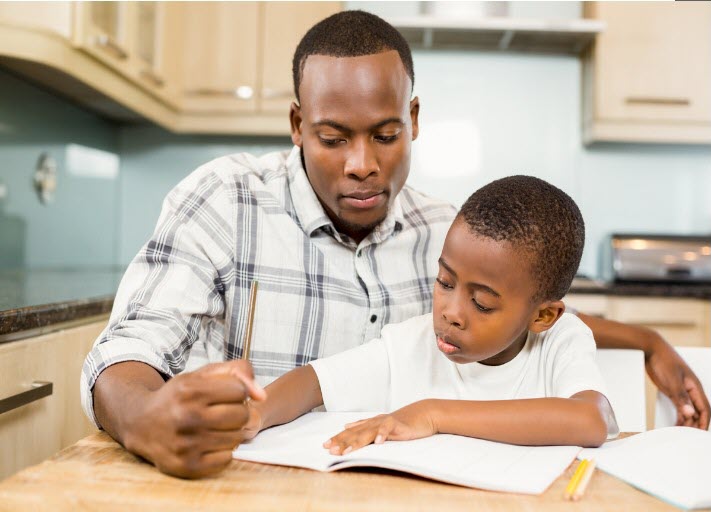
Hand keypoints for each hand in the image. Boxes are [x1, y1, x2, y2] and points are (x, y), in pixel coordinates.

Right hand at [124, 360, 265, 477]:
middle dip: (238, 411)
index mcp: (191, 389)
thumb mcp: (203, 374)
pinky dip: (223, 451)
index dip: (236, 391)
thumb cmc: (180, 396)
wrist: (141, 423)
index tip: (223, 394)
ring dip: (232, 432)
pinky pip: (227, 459)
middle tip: (222, 411)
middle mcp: (187, 417)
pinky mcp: (187, 466)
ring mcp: (186, 444)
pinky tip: (208, 442)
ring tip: (215, 426)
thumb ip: (239, 372)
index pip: (240, 390)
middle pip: (242, 415)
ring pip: (237, 438)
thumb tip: (262, 396)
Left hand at [323, 401, 435, 454]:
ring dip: (357, 441)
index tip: (325, 446)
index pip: (350, 432)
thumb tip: (346, 426)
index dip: (338, 438)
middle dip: (341, 441)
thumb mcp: (380, 427)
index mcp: (370, 424)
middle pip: (355, 433)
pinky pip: (388, 428)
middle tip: (329, 449)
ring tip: (346, 450)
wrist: (422, 414)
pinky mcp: (397, 424)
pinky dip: (383, 434)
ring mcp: (385, 422)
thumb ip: (364, 427)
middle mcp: (374, 422)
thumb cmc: (402, 423)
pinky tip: (378, 442)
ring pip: (368, 432)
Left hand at [646, 336, 709, 429]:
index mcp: (695, 387)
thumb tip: (690, 414)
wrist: (650, 348)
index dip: (704, 422)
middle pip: (697, 411)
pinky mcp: (672, 389)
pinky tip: (675, 423)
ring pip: (688, 409)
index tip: (700, 435)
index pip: (705, 409)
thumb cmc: (663, 361)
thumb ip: (681, 398)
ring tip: (680, 433)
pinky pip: (679, 405)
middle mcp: (691, 389)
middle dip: (694, 424)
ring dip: (686, 421)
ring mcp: (681, 389)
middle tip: (687, 437)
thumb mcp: (672, 381)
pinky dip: (678, 415)